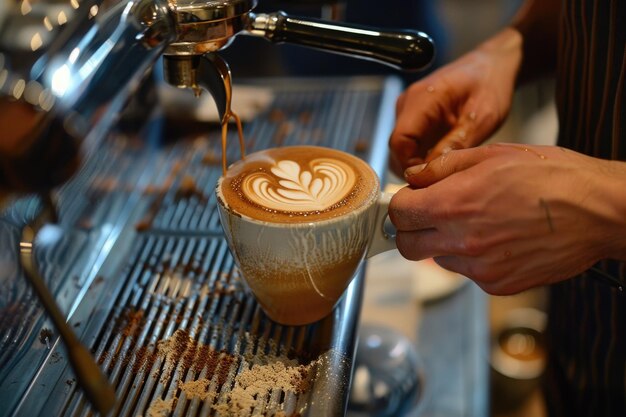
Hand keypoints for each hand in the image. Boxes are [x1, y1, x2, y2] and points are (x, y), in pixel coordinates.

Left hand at [388, 143, 625, 294]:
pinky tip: (498, 238)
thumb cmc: (553, 177)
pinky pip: (469, 272)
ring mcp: (481, 267)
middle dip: (411, 230)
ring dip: (445, 243)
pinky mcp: (498, 284)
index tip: (410, 200)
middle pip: (407, 246)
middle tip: (428, 216)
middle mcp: (462, 241)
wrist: (600, 211)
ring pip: (438, 260)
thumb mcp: (493, 155)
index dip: (401, 204)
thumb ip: (444, 167)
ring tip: (478, 222)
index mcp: (454, 204)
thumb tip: (415, 178)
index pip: (399, 214)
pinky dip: (473, 258)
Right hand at [389, 29, 522, 175]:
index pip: (399, 141)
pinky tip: (442, 158)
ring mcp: (407, 108)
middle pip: (397, 147)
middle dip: (414, 167)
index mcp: (423, 99)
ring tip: (445, 169)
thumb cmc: (490, 84)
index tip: (430, 179)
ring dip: (418, 162)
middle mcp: (408, 102)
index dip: (410, 165)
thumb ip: (455, 145)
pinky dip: (421, 155)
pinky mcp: (413, 115)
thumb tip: (432, 171)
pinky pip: (410, 142)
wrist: (492, 64)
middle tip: (441, 179)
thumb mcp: (482, 118)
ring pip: (402, 148)